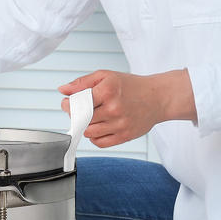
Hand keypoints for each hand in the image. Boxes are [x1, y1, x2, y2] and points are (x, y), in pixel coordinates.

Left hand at [59, 69, 195, 146]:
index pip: (77, 103)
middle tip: (82, 110)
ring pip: (89, 133)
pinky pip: (100, 143)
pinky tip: (100, 127)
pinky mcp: (125, 136)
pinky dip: (95, 137)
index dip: (68, 105)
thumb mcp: (106, 76)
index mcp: (107, 91)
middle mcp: (114, 108)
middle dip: (76, 115)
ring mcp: (120, 124)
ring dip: (86, 126)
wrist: (158, 97)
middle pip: (81, 119)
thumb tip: (63, 90)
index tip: (68, 103)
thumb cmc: (131, 86)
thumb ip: (82, 82)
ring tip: (93, 118)